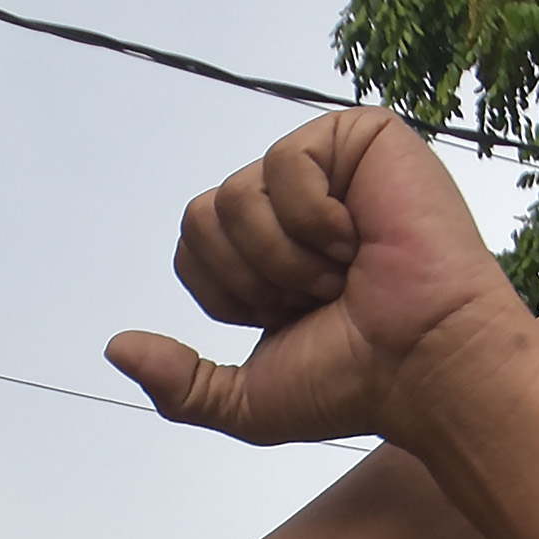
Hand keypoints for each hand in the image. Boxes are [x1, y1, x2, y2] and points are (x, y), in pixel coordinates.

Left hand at [104, 108, 527, 448]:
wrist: (424, 366)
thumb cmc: (353, 381)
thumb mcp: (245, 401)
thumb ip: (178, 382)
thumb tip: (114, 346)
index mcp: (265, 251)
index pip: (191, 248)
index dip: (227, 295)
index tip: (287, 319)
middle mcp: (292, 204)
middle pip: (202, 214)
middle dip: (250, 276)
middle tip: (318, 295)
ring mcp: (328, 166)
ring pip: (238, 193)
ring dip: (285, 256)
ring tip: (344, 271)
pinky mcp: (362, 137)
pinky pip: (286, 161)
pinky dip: (315, 218)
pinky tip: (361, 238)